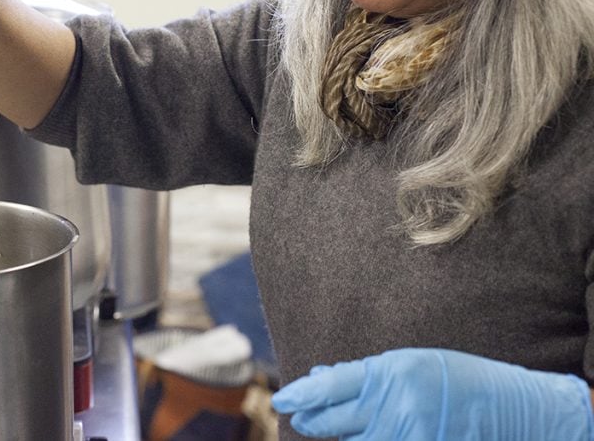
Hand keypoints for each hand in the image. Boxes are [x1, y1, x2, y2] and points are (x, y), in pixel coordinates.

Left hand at [271, 348, 593, 439]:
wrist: (514, 409)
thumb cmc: (458, 380)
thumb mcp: (410, 364)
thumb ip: (365, 374)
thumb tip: (320, 378)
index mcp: (392, 374)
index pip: (331, 386)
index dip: (301, 394)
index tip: (282, 399)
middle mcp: (396, 407)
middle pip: (334, 422)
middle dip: (311, 420)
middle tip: (299, 417)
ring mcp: (408, 436)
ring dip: (337, 437)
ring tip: (320, 427)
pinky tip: (360, 438)